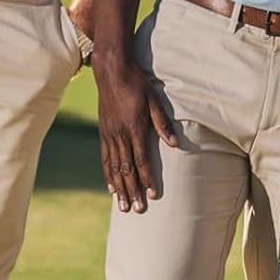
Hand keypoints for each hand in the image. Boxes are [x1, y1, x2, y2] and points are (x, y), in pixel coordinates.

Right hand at [93, 54, 178, 212]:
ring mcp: (109, 134)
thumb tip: (175, 144)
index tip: (152, 195)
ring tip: (123, 206)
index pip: (142, 159)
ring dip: (119, 188)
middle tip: (137, 210)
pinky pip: (105, 158)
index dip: (147, 179)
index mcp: (134, 127)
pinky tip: (111, 186)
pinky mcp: (103, 132)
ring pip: (114, 167)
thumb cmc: (137, 83)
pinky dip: (108, 174)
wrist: (112, 70)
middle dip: (133, 190)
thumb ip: (163, 122)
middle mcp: (119, 134)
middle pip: (126, 169)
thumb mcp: (154, 99)